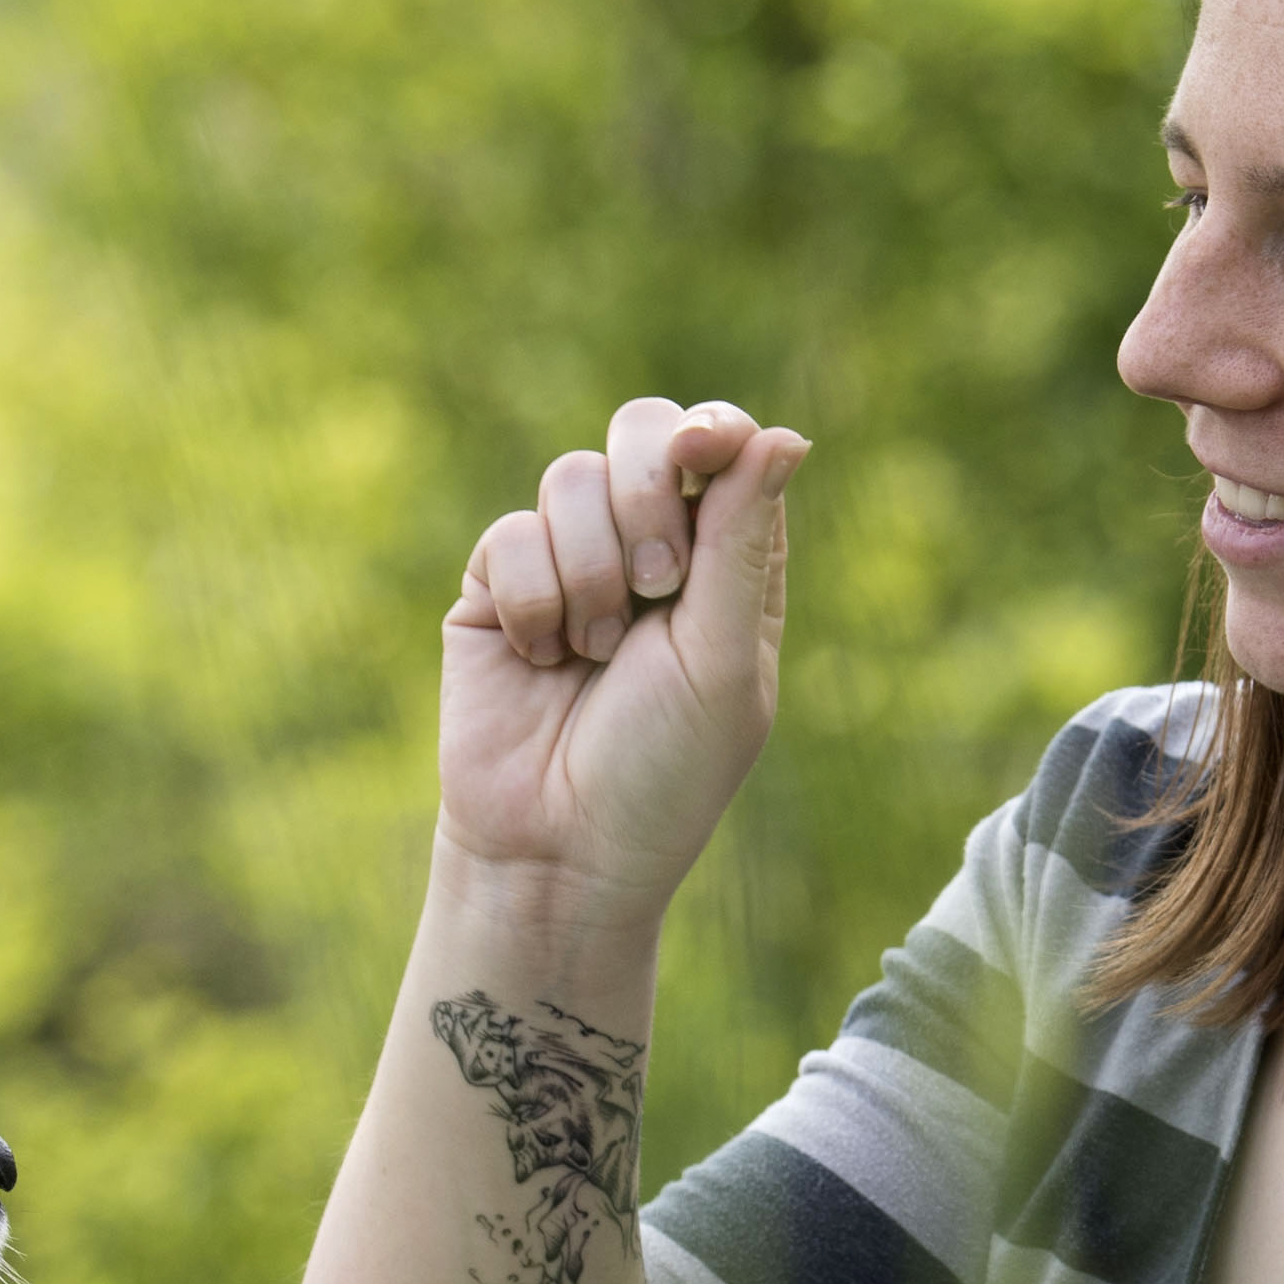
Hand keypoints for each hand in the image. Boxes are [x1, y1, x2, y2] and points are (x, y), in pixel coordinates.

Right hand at [438, 391, 801, 930]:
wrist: (555, 853)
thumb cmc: (662, 773)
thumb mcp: (724, 660)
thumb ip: (743, 542)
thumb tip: (785, 433)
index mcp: (728, 565)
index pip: (725, 448)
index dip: (713, 431)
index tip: (703, 450)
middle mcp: (650, 549)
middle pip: (644, 430)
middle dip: (646, 494)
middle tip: (656, 586)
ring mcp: (570, 562)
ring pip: (571, 477)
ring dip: (591, 570)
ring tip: (595, 655)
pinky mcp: (498, 586)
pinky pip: (511, 532)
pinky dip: (534, 599)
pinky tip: (542, 661)